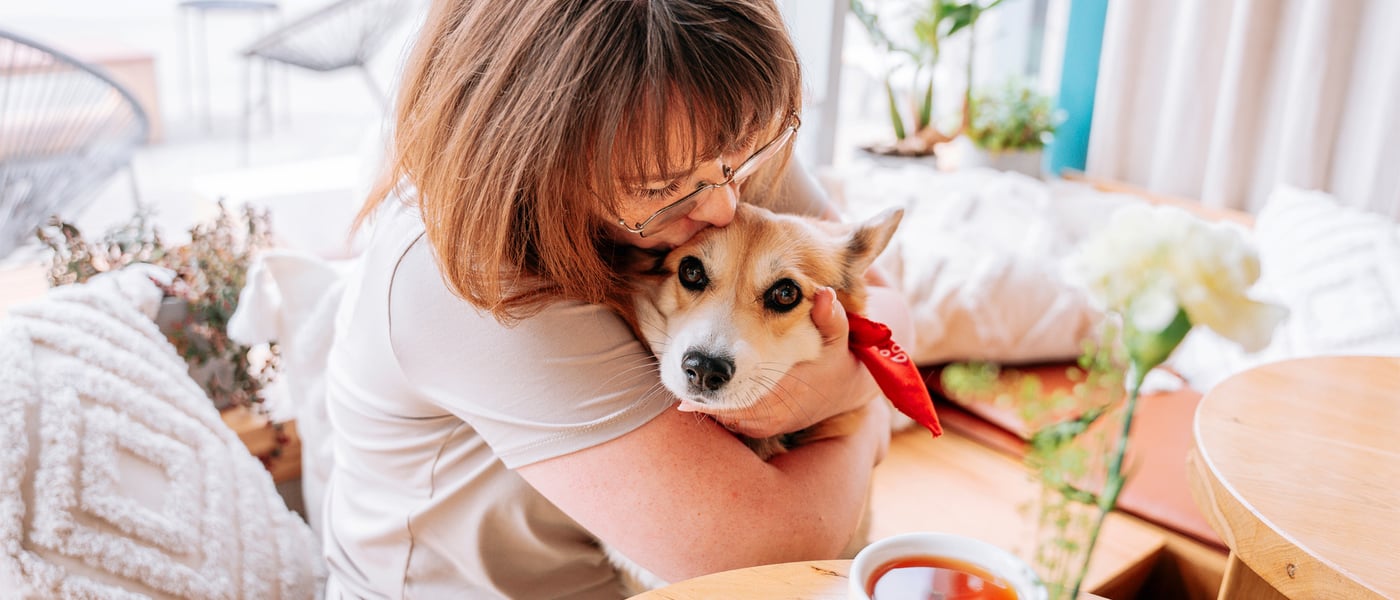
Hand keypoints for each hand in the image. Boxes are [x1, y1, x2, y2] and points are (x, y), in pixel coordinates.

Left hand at [677, 286, 881, 438]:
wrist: (844, 391)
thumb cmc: (835, 360)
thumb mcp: (837, 337)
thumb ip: (831, 316)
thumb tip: (824, 295)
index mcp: (787, 392)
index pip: (743, 402)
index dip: (713, 400)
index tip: (684, 390)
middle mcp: (774, 415)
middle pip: (727, 413)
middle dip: (701, 401)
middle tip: (673, 383)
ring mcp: (768, 425)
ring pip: (726, 419)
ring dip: (705, 406)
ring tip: (681, 386)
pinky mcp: (762, 429)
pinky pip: (731, 422)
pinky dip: (715, 410)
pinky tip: (697, 395)